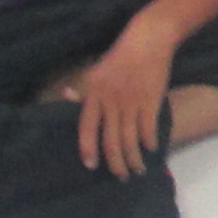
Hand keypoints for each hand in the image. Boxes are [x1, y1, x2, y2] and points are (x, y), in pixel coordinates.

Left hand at [75, 17, 176, 177]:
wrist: (148, 40)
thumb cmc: (120, 57)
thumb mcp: (96, 72)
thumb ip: (84, 90)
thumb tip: (66, 95)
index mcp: (95, 94)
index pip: (87, 127)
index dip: (88, 148)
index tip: (90, 165)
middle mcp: (111, 101)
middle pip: (112, 140)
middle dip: (116, 163)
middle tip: (121, 177)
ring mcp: (132, 102)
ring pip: (131, 140)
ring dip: (134, 159)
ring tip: (138, 170)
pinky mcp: (151, 101)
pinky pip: (148, 128)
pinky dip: (149, 142)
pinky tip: (151, 149)